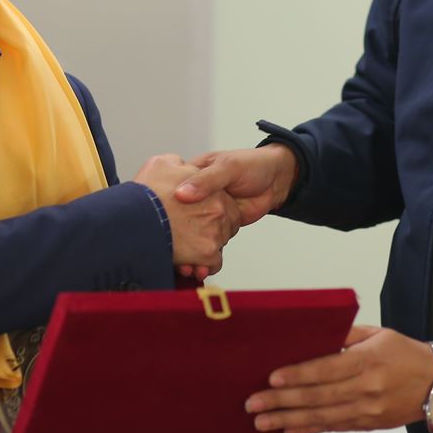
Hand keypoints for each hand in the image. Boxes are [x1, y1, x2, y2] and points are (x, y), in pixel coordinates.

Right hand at [171, 146, 297, 280]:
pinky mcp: (220, 227)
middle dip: (174, 240)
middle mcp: (197, 198)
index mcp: (192, 177)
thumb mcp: (227, 167)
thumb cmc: (252, 165)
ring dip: (188, 253)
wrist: (277, 179)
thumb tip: (182, 194)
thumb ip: (206, 180)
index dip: (161, 211)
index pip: (170, 195)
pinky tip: (199, 267)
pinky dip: (204, 257)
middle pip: (178, 221)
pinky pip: (208, 244)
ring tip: (184, 267)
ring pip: (192, 236)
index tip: (155, 227)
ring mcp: (207, 214)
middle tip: (170, 254)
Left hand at [244, 325, 432, 432]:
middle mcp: (367, 388)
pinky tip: (289, 430)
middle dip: (282, 402)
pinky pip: (335, 428)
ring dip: (290, 420)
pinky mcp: (370, 424)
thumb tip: (312, 338)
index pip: (325, 369)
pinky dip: (311, 430)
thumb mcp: (378, 334)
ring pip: (323, 416)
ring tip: (262, 423)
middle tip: (253, 405)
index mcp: (368, 360)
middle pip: (318, 396)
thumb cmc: (404, 352)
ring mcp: (369, 410)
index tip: (270, 379)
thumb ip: (346, 337)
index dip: (297, 375)